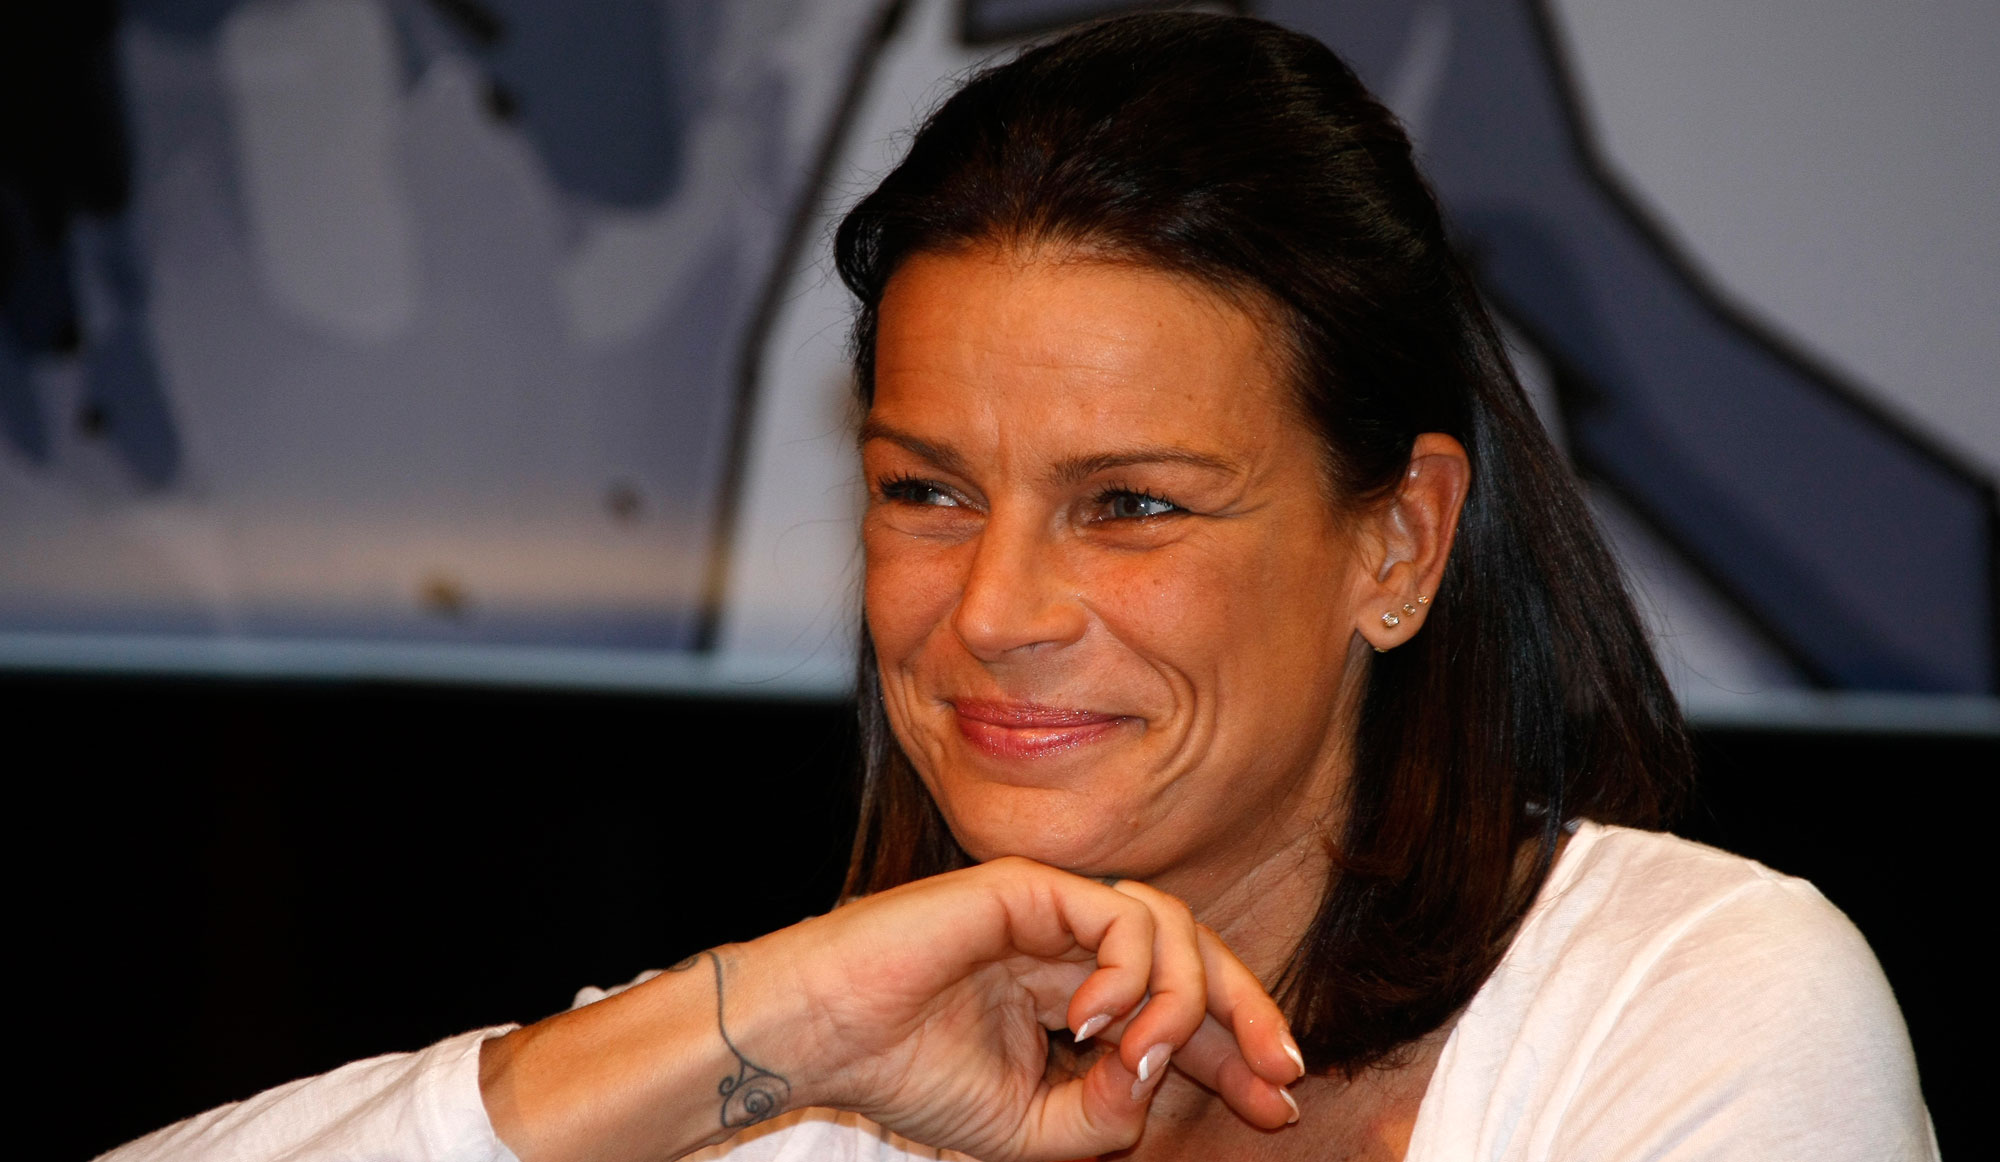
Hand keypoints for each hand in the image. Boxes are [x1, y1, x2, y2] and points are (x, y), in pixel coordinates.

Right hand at [750, 856, 1303, 1159]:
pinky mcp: (1031, 885)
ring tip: (1143, 1053)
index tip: (1279, 1105)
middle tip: (1279, 1073)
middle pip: (1195, 960)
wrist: (826, 1037)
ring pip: (1170, 928)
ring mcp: (1055, 912)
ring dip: (1182, 999)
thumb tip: (1162, 1071)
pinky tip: (1097, 1021)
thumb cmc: (909, 1073)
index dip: (1234, 1056)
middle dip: (1247, 1016)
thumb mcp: (1031, 1129)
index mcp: (1076, 999)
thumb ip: (1107, 1114)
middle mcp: (1074, 948)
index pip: (1178, 1015)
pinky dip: (1128, 972)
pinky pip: (1120, 915)